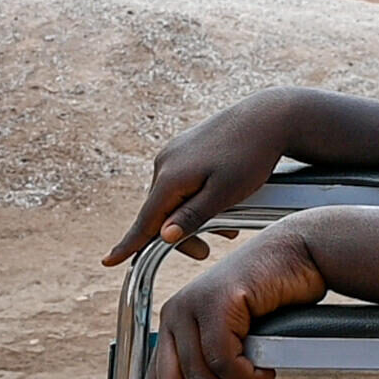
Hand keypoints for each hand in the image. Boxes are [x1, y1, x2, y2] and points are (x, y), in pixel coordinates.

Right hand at [104, 91, 292, 265]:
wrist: (269, 117)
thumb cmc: (250, 157)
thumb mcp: (225, 193)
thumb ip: (192, 216)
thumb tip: (160, 237)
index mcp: (170, 177)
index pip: (145, 221)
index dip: (129, 244)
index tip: (109, 261)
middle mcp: (165, 162)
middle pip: (162, 212)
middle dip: (181, 235)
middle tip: (205, 253)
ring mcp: (175, 152)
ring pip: (175, 197)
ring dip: (194, 217)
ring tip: (228, 229)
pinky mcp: (187, 146)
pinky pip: (184, 181)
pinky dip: (197, 198)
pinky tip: (221, 203)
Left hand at [142, 225, 328, 378]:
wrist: (302, 253)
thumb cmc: (276, 294)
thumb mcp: (236, 339)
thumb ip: (213, 369)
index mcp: (174, 324)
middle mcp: (176, 314)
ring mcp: (193, 305)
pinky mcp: (217, 301)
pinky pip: (224, 361)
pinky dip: (247, 377)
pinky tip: (264, 372)